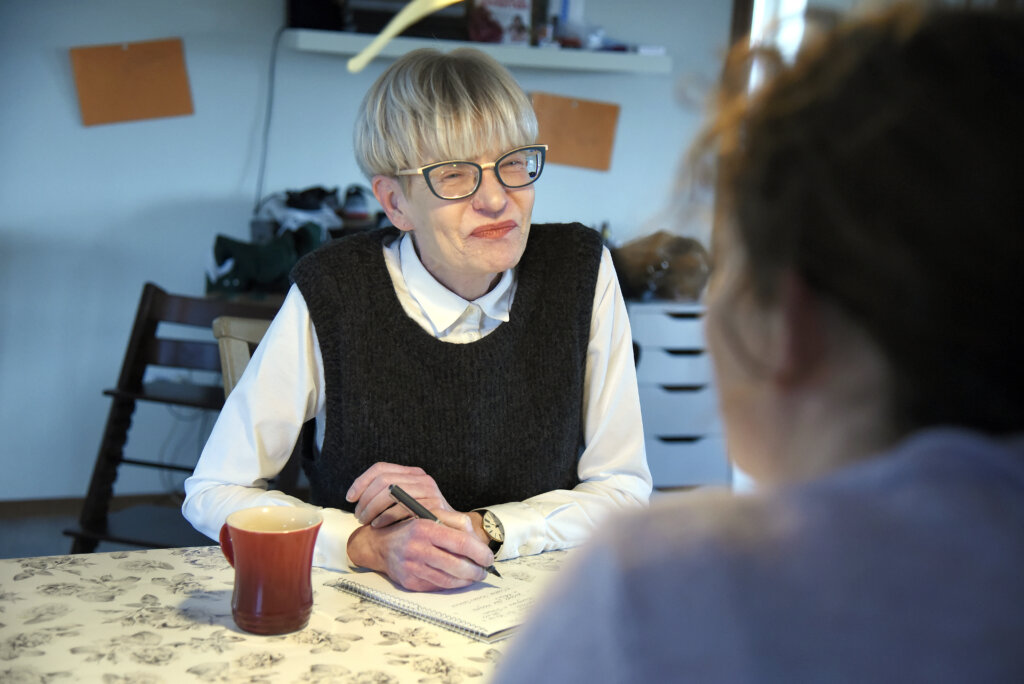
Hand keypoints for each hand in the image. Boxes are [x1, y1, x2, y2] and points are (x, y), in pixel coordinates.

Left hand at [346, 462, 452, 527]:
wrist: (453, 532)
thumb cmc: (422, 520)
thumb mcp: (405, 503)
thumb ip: (387, 495)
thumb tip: (355, 496)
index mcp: (412, 473)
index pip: (380, 468)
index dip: (361, 481)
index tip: (350, 497)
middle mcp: (422, 478)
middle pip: (383, 480)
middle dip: (365, 499)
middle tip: (358, 515)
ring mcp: (429, 490)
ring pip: (389, 492)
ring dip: (372, 508)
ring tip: (366, 521)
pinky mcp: (433, 505)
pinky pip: (401, 507)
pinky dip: (385, 517)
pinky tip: (378, 525)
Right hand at [347, 509, 494, 590]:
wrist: (379, 545)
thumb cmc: (411, 528)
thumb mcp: (431, 514)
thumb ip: (456, 521)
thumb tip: (477, 540)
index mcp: (425, 527)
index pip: (461, 543)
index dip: (479, 552)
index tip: (488, 557)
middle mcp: (417, 548)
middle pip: (457, 565)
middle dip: (476, 571)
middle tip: (484, 570)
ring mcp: (412, 567)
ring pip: (449, 580)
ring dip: (466, 580)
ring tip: (474, 576)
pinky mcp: (409, 582)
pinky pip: (437, 587)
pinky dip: (451, 585)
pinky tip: (457, 580)